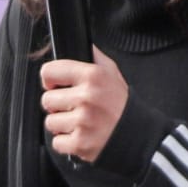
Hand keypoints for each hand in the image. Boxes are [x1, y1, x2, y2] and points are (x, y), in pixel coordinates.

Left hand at [40, 45, 127, 162]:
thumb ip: (94, 57)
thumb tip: (79, 43)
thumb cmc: (123, 105)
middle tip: (75, 108)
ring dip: (62, 125)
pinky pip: (57, 142)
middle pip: (47, 99)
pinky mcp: (80, 143)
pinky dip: (67, 143)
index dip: (50, 80)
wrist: (140, 136)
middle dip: (58, 105)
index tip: (55, 86)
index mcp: (92, 76)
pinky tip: (82, 136)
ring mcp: (83, 121)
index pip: (49, 71)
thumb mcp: (113, 74)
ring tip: (80, 123)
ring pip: (50, 122)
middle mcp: (87, 97)